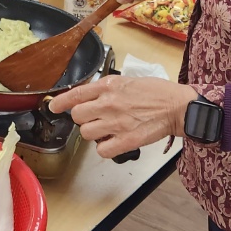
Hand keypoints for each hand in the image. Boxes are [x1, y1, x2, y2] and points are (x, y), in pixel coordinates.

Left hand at [48, 76, 197, 158]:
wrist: (178, 106)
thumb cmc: (157, 92)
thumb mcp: (128, 81)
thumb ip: (107, 88)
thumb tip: (90, 95)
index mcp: (109, 86)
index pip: (75, 94)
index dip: (60, 102)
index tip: (53, 107)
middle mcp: (109, 104)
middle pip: (77, 116)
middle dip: (83, 119)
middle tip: (94, 119)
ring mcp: (116, 123)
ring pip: (86, 133)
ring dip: (94, 134)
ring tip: (107, 130)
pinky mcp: (127, 140)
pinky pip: (102, 150)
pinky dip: (105, 148)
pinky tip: (113, 142)